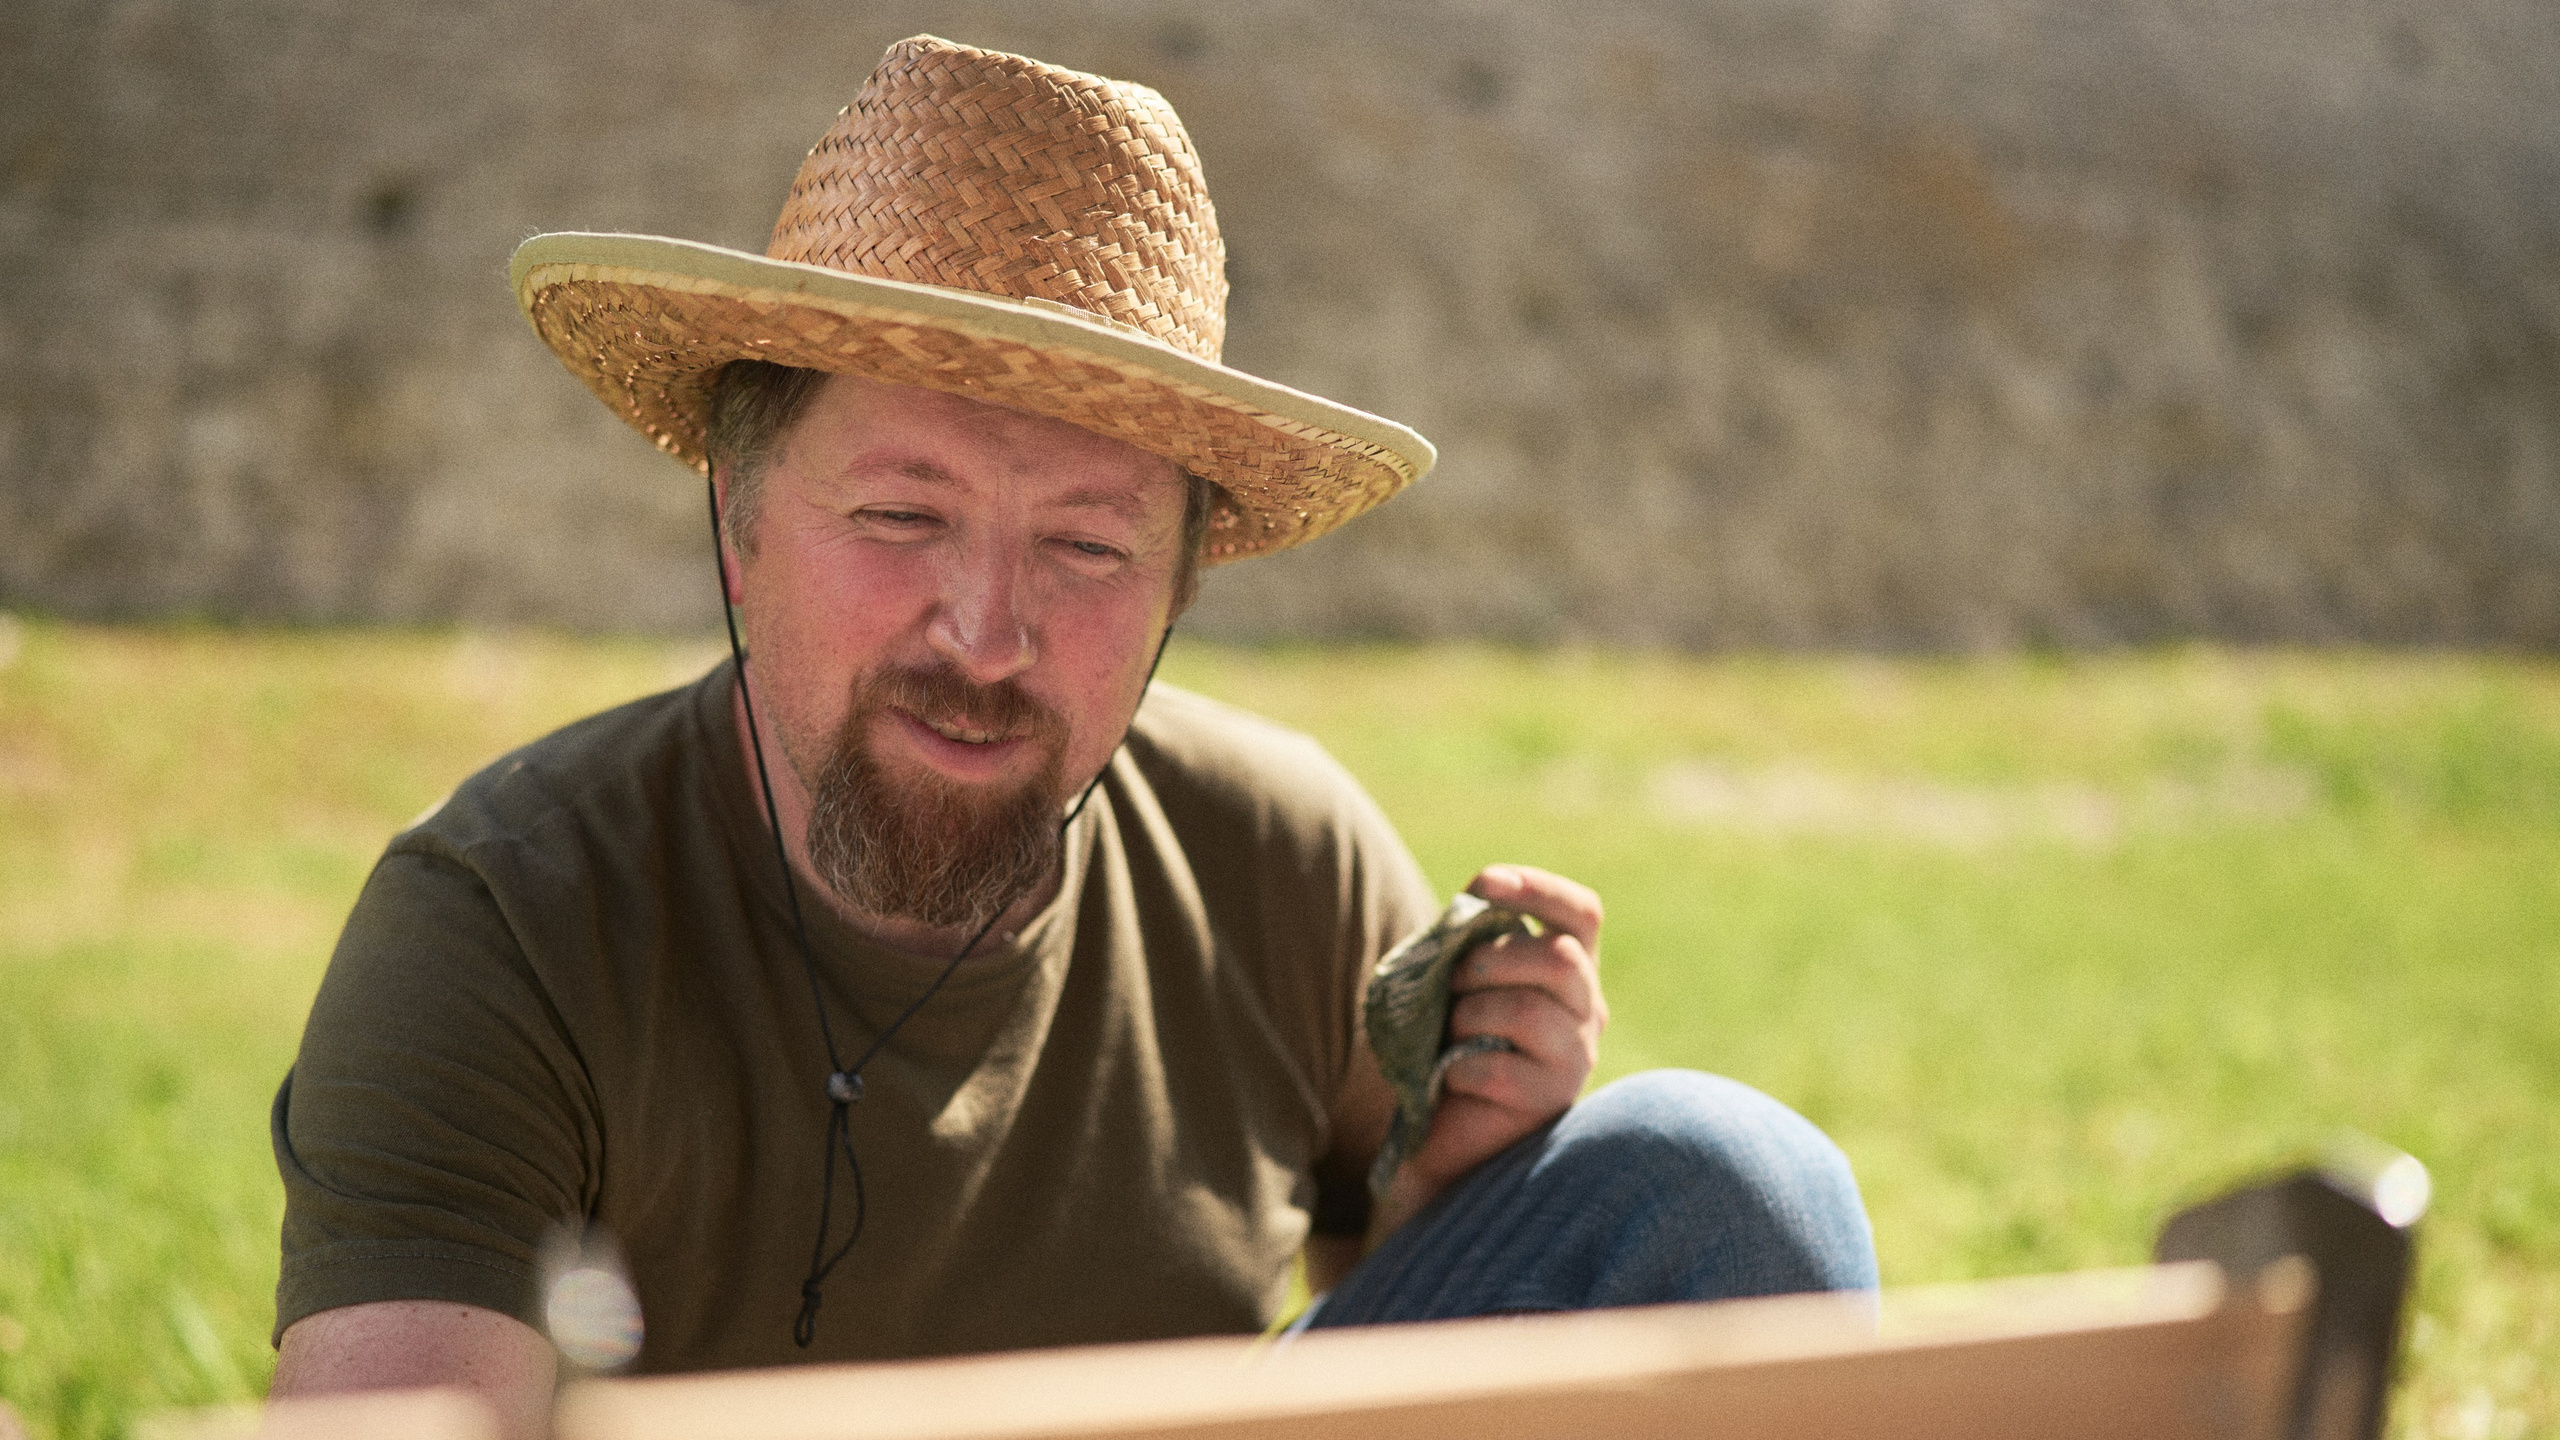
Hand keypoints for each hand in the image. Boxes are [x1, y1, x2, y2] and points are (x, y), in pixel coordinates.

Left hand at [1383, 864, 1607, 1228]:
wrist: (1437, 1135)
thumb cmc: (1447, 1048)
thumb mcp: (1459, 984)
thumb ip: (1472, 945)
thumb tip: (1468, 907)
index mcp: (1568, 972)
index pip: (1581, 914)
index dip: (1538, 889)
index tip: (1484, 883)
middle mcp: (1586, 1011)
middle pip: (1559, 958)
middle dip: (1489, 961)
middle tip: (1452, 983)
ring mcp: (1576, 1059)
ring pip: (1528, 1010)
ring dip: (1470, 1014)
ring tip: (1453, 1035)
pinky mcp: (1549, 1103)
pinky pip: (1497, 1067)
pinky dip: (1457, 1066)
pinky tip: (1452, 1077)